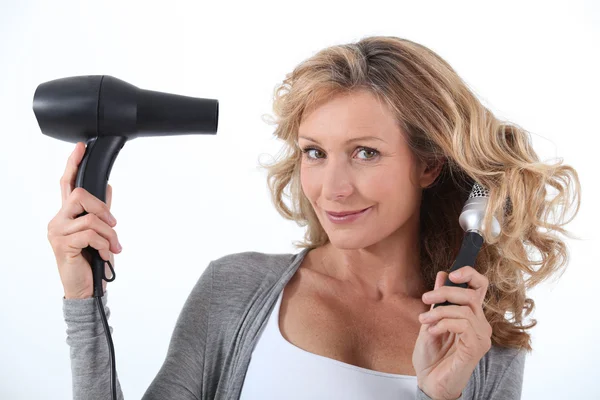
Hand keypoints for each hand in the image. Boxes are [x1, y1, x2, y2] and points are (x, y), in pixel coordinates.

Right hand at [47, 142, 121, 298]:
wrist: (87, 290)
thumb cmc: (91, 261)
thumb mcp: (100, 233)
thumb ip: (100, 211)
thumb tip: (107, 187)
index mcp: (67, 215)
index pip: (66, 184)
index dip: (72, 164)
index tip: (80, 147)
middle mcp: (58, 220)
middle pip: (80, 195)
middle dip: (103, 209)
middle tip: (113, 226)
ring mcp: (58, 232)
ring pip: (90, 218)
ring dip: (109, 234)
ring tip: (113, 247)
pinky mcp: (62, 245)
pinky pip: (90, 234)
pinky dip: (105, 244)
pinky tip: (105, 254)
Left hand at [412, 267, 492, 399]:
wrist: (429, 382)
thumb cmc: (431, 356)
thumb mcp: (430, 321)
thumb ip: (438, 300)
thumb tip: (442, 275)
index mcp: (471, 316)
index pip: (480, 287)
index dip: (469, 274)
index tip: (451, 274)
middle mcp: (480, 324)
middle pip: (471, 294)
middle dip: (445, 292)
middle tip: (425, 299)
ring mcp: (481, 336)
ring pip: (465, 310)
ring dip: (439, 312)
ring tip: (424, 322)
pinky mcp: (477, 347)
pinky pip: (463, 325)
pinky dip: (444, 324)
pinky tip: (432, 332)